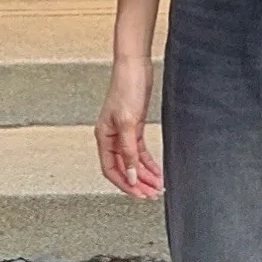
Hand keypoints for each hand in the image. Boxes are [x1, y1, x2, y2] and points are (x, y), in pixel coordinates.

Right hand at [95, 57, 164, 198]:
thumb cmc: (126, 88)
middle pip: (124, 168)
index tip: (139, 194)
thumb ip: (129, 152)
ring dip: (145, 175)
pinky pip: (140, 152)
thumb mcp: (128, 123)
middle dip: (138, 183)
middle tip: (152, 194)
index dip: (125, 184)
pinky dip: (148, 163)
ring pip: (133, 162)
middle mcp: (111, 138)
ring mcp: (122, 133)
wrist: (135, 67)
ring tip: (157, 186)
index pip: (111, 170)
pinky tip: (157, 171)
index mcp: (103, 137)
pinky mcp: (134, 127)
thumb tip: (131, 175)